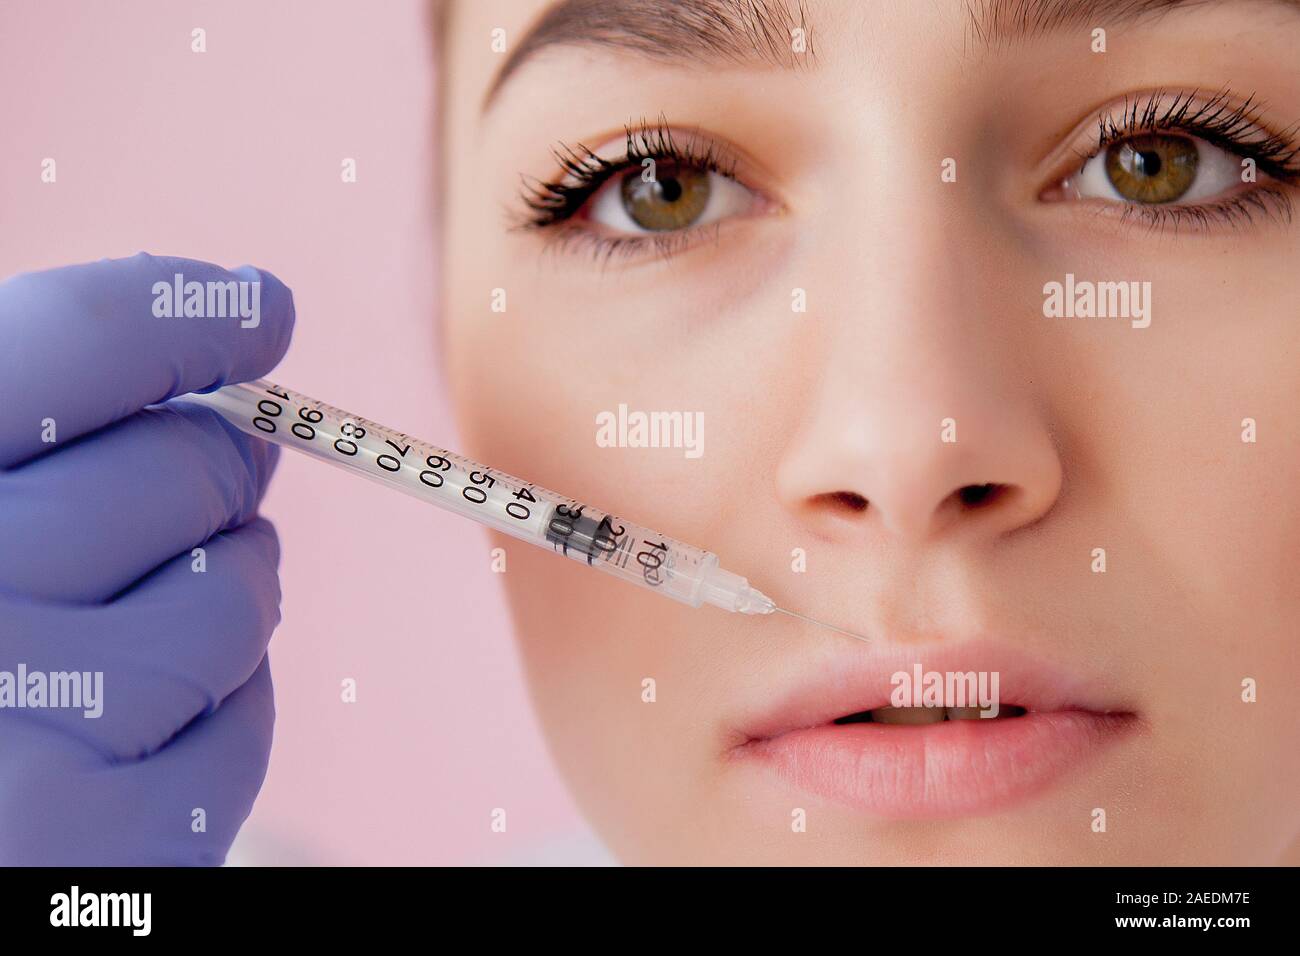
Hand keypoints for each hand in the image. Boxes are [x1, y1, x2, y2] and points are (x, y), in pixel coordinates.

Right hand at [0, 253, 293, 863]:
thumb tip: (231, 368)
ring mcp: (29, 727)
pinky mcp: (95, 842)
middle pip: (186, 467)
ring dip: (229, 592)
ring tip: (147, 617)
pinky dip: (225, 709)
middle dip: (214, 468)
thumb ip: (38, 435)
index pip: (77, 345)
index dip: (188, 312)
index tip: (258, 307)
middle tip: (203, 481)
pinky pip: (242, 726)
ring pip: (239, 594)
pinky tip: (147, 718)